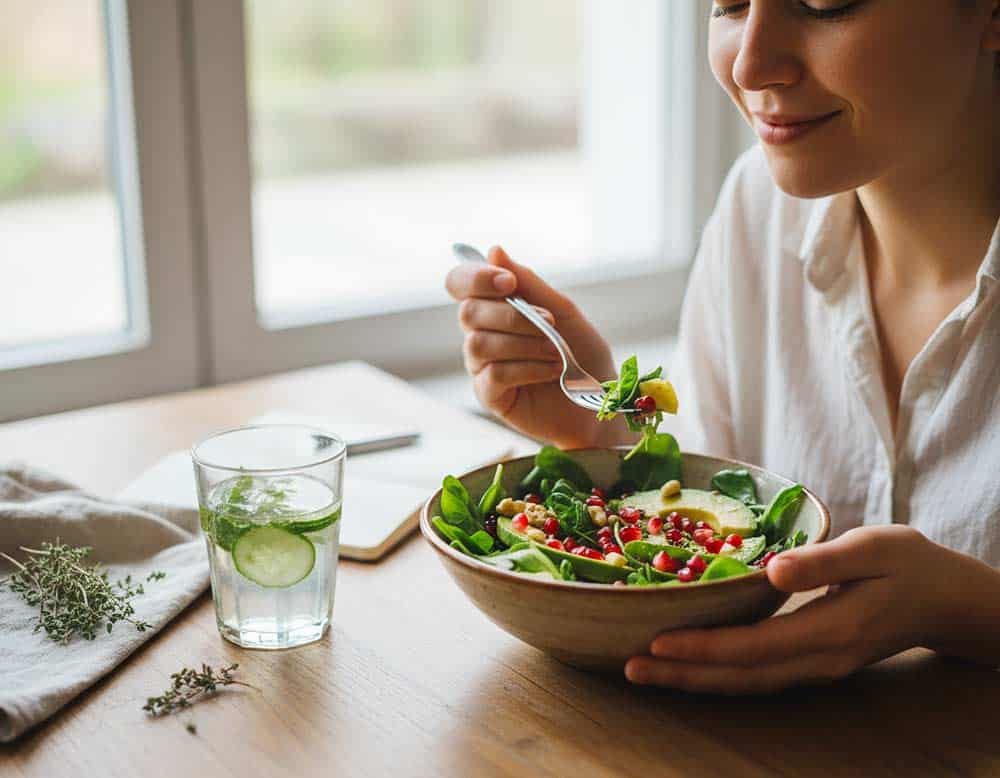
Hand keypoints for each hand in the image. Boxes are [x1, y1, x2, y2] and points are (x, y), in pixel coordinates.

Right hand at [445, 246, 622, 448]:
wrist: (600, 400)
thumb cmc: (581, 354)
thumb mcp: (561, 310)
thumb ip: (528, 282)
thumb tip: (493, 250)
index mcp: (494, 308)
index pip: (460, 284)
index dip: (475, 278)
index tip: (510, 283)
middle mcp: (481, 334)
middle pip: (468, 312)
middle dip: (512, 315)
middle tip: (549, 323)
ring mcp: (482, 367)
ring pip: (480, 343)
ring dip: (525, 343)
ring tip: (555, 352)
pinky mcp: (490, 396)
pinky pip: (494, 374)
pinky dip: (528, 368)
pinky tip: (551, 371)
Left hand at [624, 525, 999, 693]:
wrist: (948, 600)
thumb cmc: (911, 564)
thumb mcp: (875, 549)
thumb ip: (823, 561)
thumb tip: (772, 571)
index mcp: (832, 630)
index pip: (754, 647)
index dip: (703, 648)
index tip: (656, 642)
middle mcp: (820, 659)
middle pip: (741, 676)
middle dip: (684, 675)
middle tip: (630, 667)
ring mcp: (818, 667)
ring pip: (747, 682)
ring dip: (695, 680)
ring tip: (645, 672)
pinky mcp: (814, 661)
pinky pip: (758, 675)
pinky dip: (719, 674)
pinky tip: (689, 666)